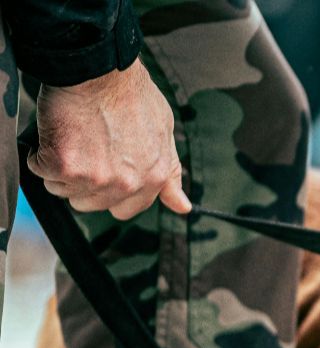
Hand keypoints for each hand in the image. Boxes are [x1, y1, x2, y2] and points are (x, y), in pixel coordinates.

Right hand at [29, 60, 191, 219]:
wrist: (99, 70)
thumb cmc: (130, 94)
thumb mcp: (164, 133)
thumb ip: (170, 172)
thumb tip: (183, 208)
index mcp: (153, 177)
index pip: (128, 209)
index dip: (112, 193)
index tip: (103, 174)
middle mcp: (127, 183)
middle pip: (91, 204)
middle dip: (83, 181)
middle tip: (84, 148)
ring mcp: (95, 177)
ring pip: (64, 190)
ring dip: (61, 168)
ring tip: (73, 137)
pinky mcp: (64, 167)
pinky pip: (41, 172)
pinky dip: (40, 154)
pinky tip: (56, 132)